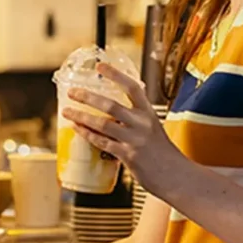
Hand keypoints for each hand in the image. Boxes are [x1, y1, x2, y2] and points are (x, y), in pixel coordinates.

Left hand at [62, 62, 184, 194]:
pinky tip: (77, 129)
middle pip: (111, 105)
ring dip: (81, 116)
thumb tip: (113, 110)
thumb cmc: (163, 153)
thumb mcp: (153, 128)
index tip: (100, 66)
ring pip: (102, 124)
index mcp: (149, 113)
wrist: (175, 176)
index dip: (116, 75)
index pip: (132, 87)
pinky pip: (103, 142)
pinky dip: (88, 134)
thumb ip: (136, 118)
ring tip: (67, 111)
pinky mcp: (128, 156)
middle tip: (72, 92)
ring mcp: (135, 140)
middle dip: (88, 97)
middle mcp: (142, 124)